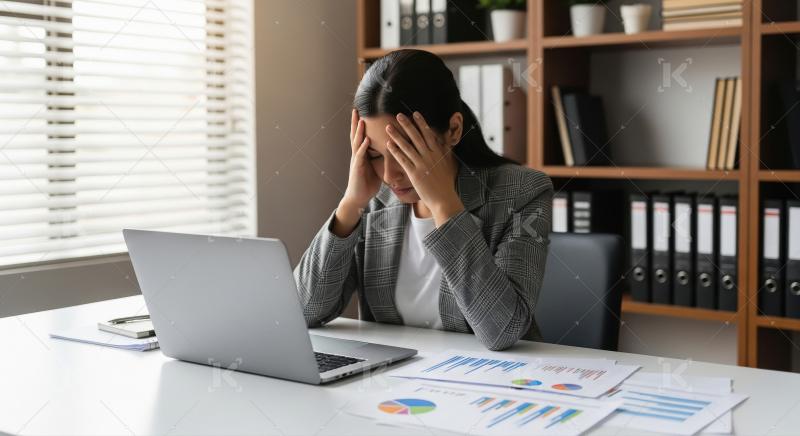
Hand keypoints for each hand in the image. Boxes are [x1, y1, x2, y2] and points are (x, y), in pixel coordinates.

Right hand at [342, 108, 380, 209]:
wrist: (358, 198)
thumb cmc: (368, 184)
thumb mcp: (376, 168)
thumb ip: (380, 158)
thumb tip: (391, 151)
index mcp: (362, 154)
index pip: (361, 135)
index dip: (361, 124)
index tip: (364, 111)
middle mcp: (357, 155)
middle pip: (355, 135)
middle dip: (356, 122)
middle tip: (356, 109)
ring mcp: (356, 161)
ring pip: (357, 143)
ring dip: (359, 131)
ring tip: (362, 120)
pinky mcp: (357, 168)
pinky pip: (360, 156)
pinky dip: (363, 147)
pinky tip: (366, 140)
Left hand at [386, 112, 463, 226]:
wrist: (444, 199)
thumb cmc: (445, 183)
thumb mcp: (447, 164)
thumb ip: (444, 151)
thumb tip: (444, 141)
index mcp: (438, 153)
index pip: (428, 134)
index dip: (421, 123)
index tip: (415, 114)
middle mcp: (430, 156)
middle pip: (416, 137)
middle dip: (407, 125)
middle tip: (398, 115)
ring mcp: (422, 164)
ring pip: (407, 146)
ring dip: (397, 136)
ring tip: (388, 127)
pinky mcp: (415, 174)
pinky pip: (403, 160)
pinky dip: (395, 151)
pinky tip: (388, 144)